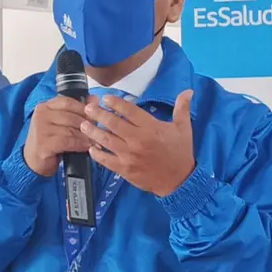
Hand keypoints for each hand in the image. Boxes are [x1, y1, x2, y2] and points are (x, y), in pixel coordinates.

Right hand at [22, 96, 90, 176]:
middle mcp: (41, 115)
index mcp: (44, 107)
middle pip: (71, 116)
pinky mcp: (44, 143)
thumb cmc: (49, 142)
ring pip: (71, 129)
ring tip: (96, 141)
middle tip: (99, 132)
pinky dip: (79, 144)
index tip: (94, 117)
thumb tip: (94, 98)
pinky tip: (86, 148)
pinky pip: (68, 141)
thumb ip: (76, 111)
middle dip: (87, 125)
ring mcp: (41, 129)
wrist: (33, 163)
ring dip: (86, 136)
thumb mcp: (61, 124)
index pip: (68, 102)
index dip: (84, 109)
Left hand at [81, 90, 195, 196]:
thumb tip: (188, 91)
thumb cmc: (180, 153)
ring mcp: (130, 155)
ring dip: (93, 132)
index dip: (116, 103)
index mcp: (151, 128)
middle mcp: (138, 140)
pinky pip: (107, 160)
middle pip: (114, 123)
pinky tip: (91, 148)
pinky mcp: (125, 169)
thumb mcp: (184, 129)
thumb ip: (182, 108)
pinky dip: (97, 154)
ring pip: (107, 141)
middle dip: (99, 114)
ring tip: (83, 125)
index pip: (129, 111)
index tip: (106, 98)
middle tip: (88, 109)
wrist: (179, 181)